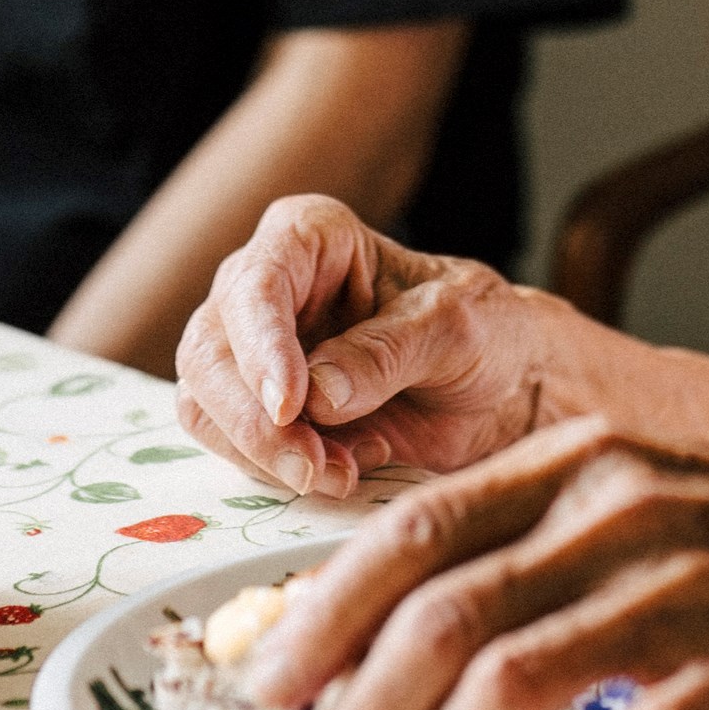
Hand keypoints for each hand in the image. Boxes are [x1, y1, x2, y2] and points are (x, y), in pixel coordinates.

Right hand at [176, 194, 559, 499]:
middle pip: (211, 349)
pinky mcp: (260, 410)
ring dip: (263, 454)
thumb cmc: (486, 331)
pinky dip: (276, 471)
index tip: (290, 404)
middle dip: (254, 419)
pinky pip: (231, 445)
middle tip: (313, 464)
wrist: (503, 390)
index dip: (261, 343)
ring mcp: (255, 352)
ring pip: (206, 402)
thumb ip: (389, 351)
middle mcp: (267, 289)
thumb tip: (317, 393)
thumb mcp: (458, 327)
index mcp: (312, 238)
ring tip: (342, 471)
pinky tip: (344, 468)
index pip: (257, 281)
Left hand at [240, 418, 708, 709]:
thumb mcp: (642, 495)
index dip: (328, 611)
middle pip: (443, 613)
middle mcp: (617, 509)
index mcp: (579, 458)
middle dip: (353, 699)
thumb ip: (531, 545)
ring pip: (510, 680)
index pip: (417, 532)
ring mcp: (679, 587)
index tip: (271, 677)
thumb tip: (408, 630)